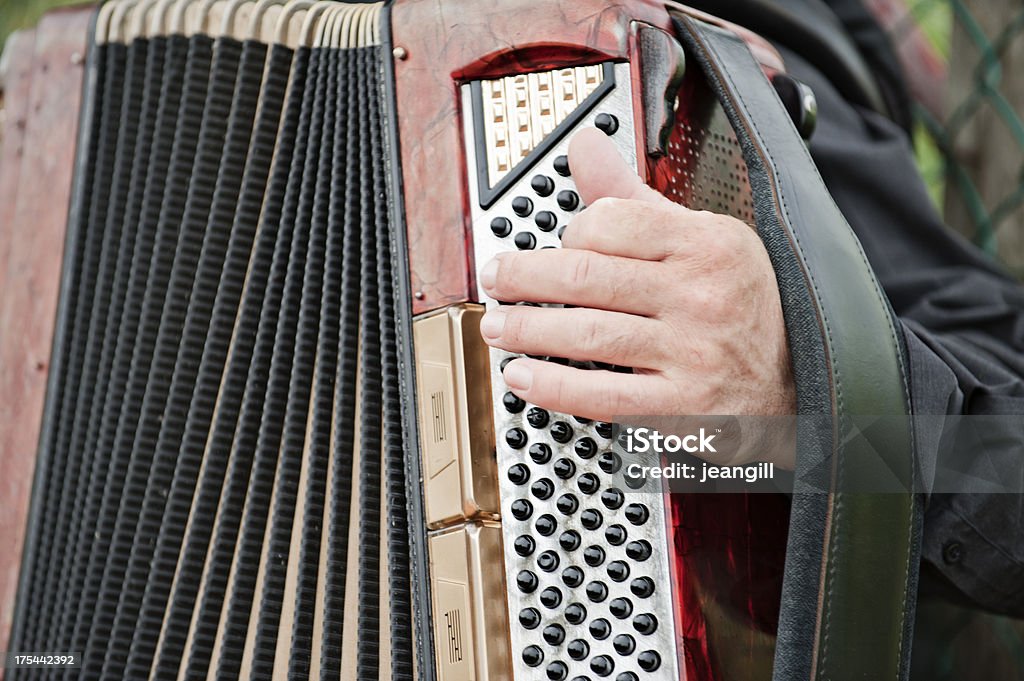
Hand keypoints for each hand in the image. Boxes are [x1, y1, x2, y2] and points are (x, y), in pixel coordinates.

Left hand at [479, 128, 795, 441]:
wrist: (802, 381)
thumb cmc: (742, 305)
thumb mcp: (702, 239)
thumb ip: (634, 197)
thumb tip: (584, 146)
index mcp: (706, 243)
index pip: (611, 224)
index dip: (566, 233)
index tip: (547, 247)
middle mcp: (702, 295)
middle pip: (587, 276)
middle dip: (525, 277)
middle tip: (495, 279)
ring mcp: (694, 353)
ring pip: (588, 335)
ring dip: (528, 329)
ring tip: (496, 326)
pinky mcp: (684, 408)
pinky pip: (603, 396)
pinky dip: (553, 387)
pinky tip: (522, 378)